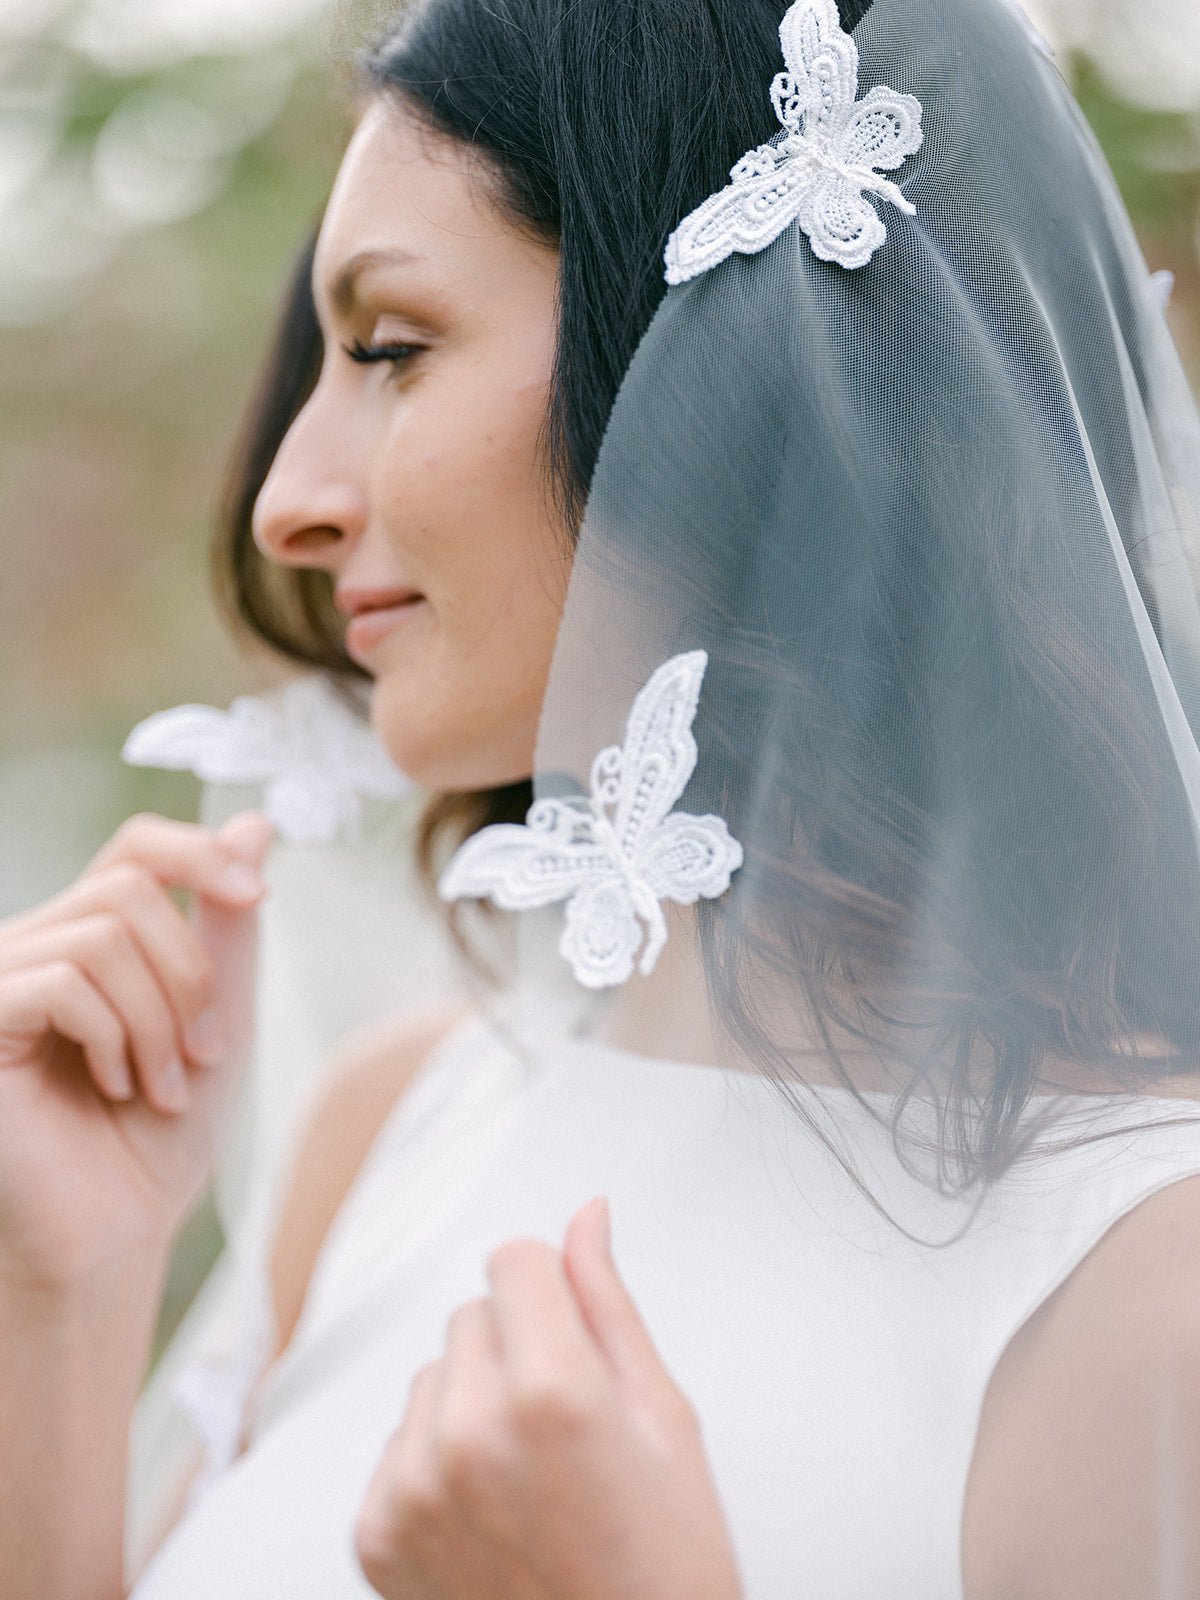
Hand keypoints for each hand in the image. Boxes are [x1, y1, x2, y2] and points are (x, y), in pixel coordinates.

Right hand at [0, 810, 272, 1288]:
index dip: (198, 852)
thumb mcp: (216, 1015)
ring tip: (163, 1086)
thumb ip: (227, 923)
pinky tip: (116, 1089)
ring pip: (104, 936)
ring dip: (159, 1020)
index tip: (257, 893)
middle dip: (188, 973)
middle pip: (128, 887)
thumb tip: (254, 822)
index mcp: (87, 937)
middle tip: (204, 1053)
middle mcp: (34, 945)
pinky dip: (113, 1037)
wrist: (113, 1233)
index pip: (134, 847)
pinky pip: (62, 983)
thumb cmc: (159, 1134)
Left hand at [354, 1198, 743, 1599]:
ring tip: (530, 1478)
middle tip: (565, 1428)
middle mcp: (469, 1433)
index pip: (515, 1258)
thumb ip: (609, 1304)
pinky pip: (398, 1446)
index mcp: (551, 1391)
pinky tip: (491, 1515)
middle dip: (516, 1347)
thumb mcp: (663, 1421)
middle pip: (471, 1314)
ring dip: (469, 1404)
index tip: (574, 1337)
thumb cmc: (662, 1570)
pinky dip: (434, 1466)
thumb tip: (588, 1218)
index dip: (553, 1292)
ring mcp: (415, 1487)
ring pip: (431, 1378)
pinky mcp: (378, 1534)